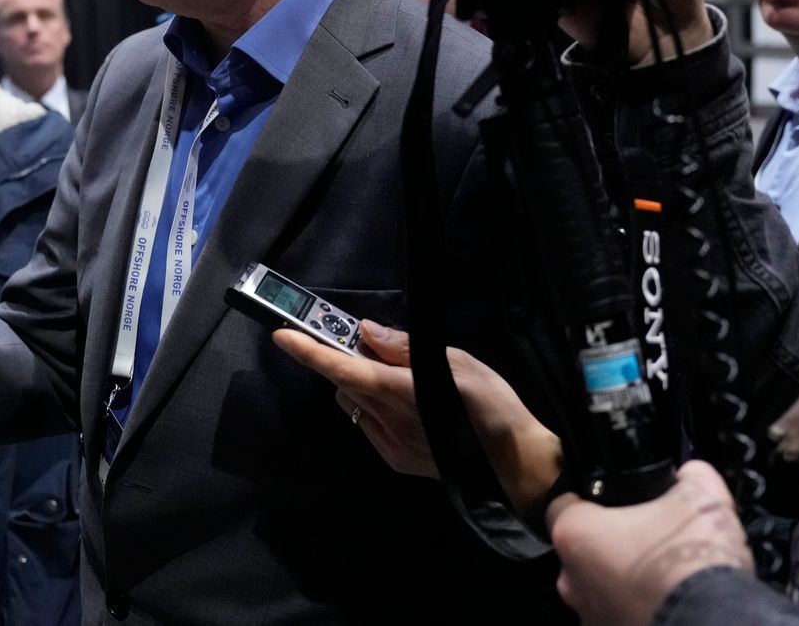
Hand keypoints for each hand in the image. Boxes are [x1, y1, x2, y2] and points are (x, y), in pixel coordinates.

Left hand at [272, 320, 561, 521]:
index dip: (310, 351)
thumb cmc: (494, 407)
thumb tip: (367, 332)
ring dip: (359, 386)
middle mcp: (388, 421)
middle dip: (339, 360)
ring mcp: (390, 445)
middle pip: (343, 384)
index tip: (281, 335)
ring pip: (353, 406)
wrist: (516, 467)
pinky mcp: (396, 462)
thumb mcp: (459, 363)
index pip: (343, 368)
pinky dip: (373, 410)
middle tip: (356, 342)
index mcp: (401, 392)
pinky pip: (369, 427)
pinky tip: (405, 408)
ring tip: (394, 378)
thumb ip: (406, 348)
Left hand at [549, 459, 753, 625]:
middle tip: (647, 541)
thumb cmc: (693, 556)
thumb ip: (688, 477)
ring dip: (623, 582)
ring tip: (662, 576)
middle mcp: (570, 580)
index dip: (589, 500)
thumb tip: (690, 474)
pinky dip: (636, 609)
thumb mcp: (700, 496)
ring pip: (599, 590)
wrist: (717, 623)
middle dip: (610, 546)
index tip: (614, 502)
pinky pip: (618, 617)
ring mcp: (589, 617)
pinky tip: (665, 602)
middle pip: (582, 552)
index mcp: (575, 534)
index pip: (564, 506)